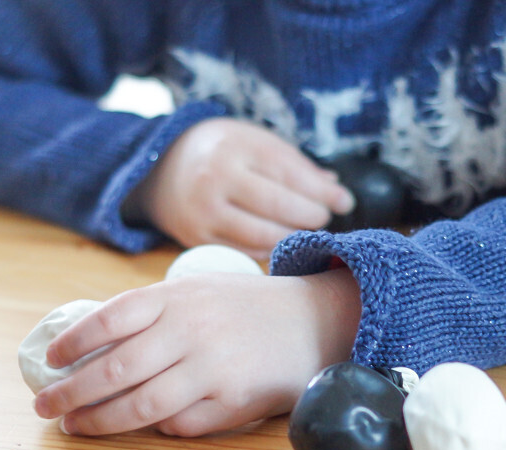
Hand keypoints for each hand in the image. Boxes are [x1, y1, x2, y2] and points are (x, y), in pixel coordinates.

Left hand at [32, 269, 360, 436]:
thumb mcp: (199, 290)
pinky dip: (159, 427)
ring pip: (141, 406)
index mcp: (177, 297)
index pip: (109, 319)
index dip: (73, 343)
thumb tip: (90, 347)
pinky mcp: (233, 402)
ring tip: (75, 426)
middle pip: (114, 369)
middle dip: (70, 393)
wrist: (316, 321)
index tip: (51, 362)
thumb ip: (153, 312)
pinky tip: (146, 424)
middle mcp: (192, 331)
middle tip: (44, 406)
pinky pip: (182, 424)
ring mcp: (213, 370)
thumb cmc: (248, 307)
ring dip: (100, 421)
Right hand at [127, 118, 354, 258]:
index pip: (290, 173)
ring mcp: (204, 211)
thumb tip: (334, 189)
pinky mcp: (196, 237)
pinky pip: (245, 250)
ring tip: (306, 230)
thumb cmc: (220, 153)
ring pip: (263, 234)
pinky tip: (281, 240)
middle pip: (279, 206)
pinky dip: (270, 248)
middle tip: (324, 217)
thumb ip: (294, 164)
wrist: (159, 169)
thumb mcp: (254, 142)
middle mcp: (216, 178)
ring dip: (293, 236)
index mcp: (235, 146)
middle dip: (311, 215)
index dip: (322, 192)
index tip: (345, 201)